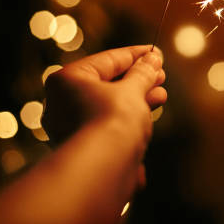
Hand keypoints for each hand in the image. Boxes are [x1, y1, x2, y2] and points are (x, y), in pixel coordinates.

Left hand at [42, 45, 165, 187]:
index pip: (108, 59)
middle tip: (160, 75)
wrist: (103, 170)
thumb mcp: (133, 90)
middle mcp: (62, 102)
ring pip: (109, 106)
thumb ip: (143, 72)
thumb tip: (153, 59)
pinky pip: (108, 125)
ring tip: (161, 95)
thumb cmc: (112, 121)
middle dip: (138, 79)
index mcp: (67, 80)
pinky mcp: (84, 147)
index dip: (136, 55)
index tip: (156, 53)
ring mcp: (70, 127)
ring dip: (137, 99)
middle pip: (108, 83)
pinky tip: (149, 116)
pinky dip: (128, 119)